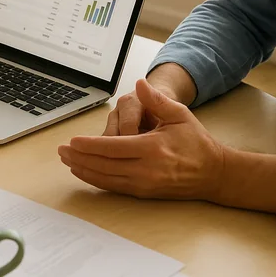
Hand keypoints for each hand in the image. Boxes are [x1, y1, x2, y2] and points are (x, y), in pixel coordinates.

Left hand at [58, 79, 224, 200]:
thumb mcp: (180, 115)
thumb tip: (140, 83)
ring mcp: (144, 184)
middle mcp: (147, 169)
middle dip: (79, 158)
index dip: (90, 145)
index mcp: (153, 148)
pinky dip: (96, 180)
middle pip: (104, 165)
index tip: (72, 141)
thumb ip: (157, 100)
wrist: (215, 174)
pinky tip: (84, 173)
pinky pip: (113, 187)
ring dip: (83, 170)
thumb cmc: (196, 142)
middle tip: (60, 151)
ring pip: (105, 179)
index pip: (113, 148)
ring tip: (66, 161)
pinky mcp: (143, 193)